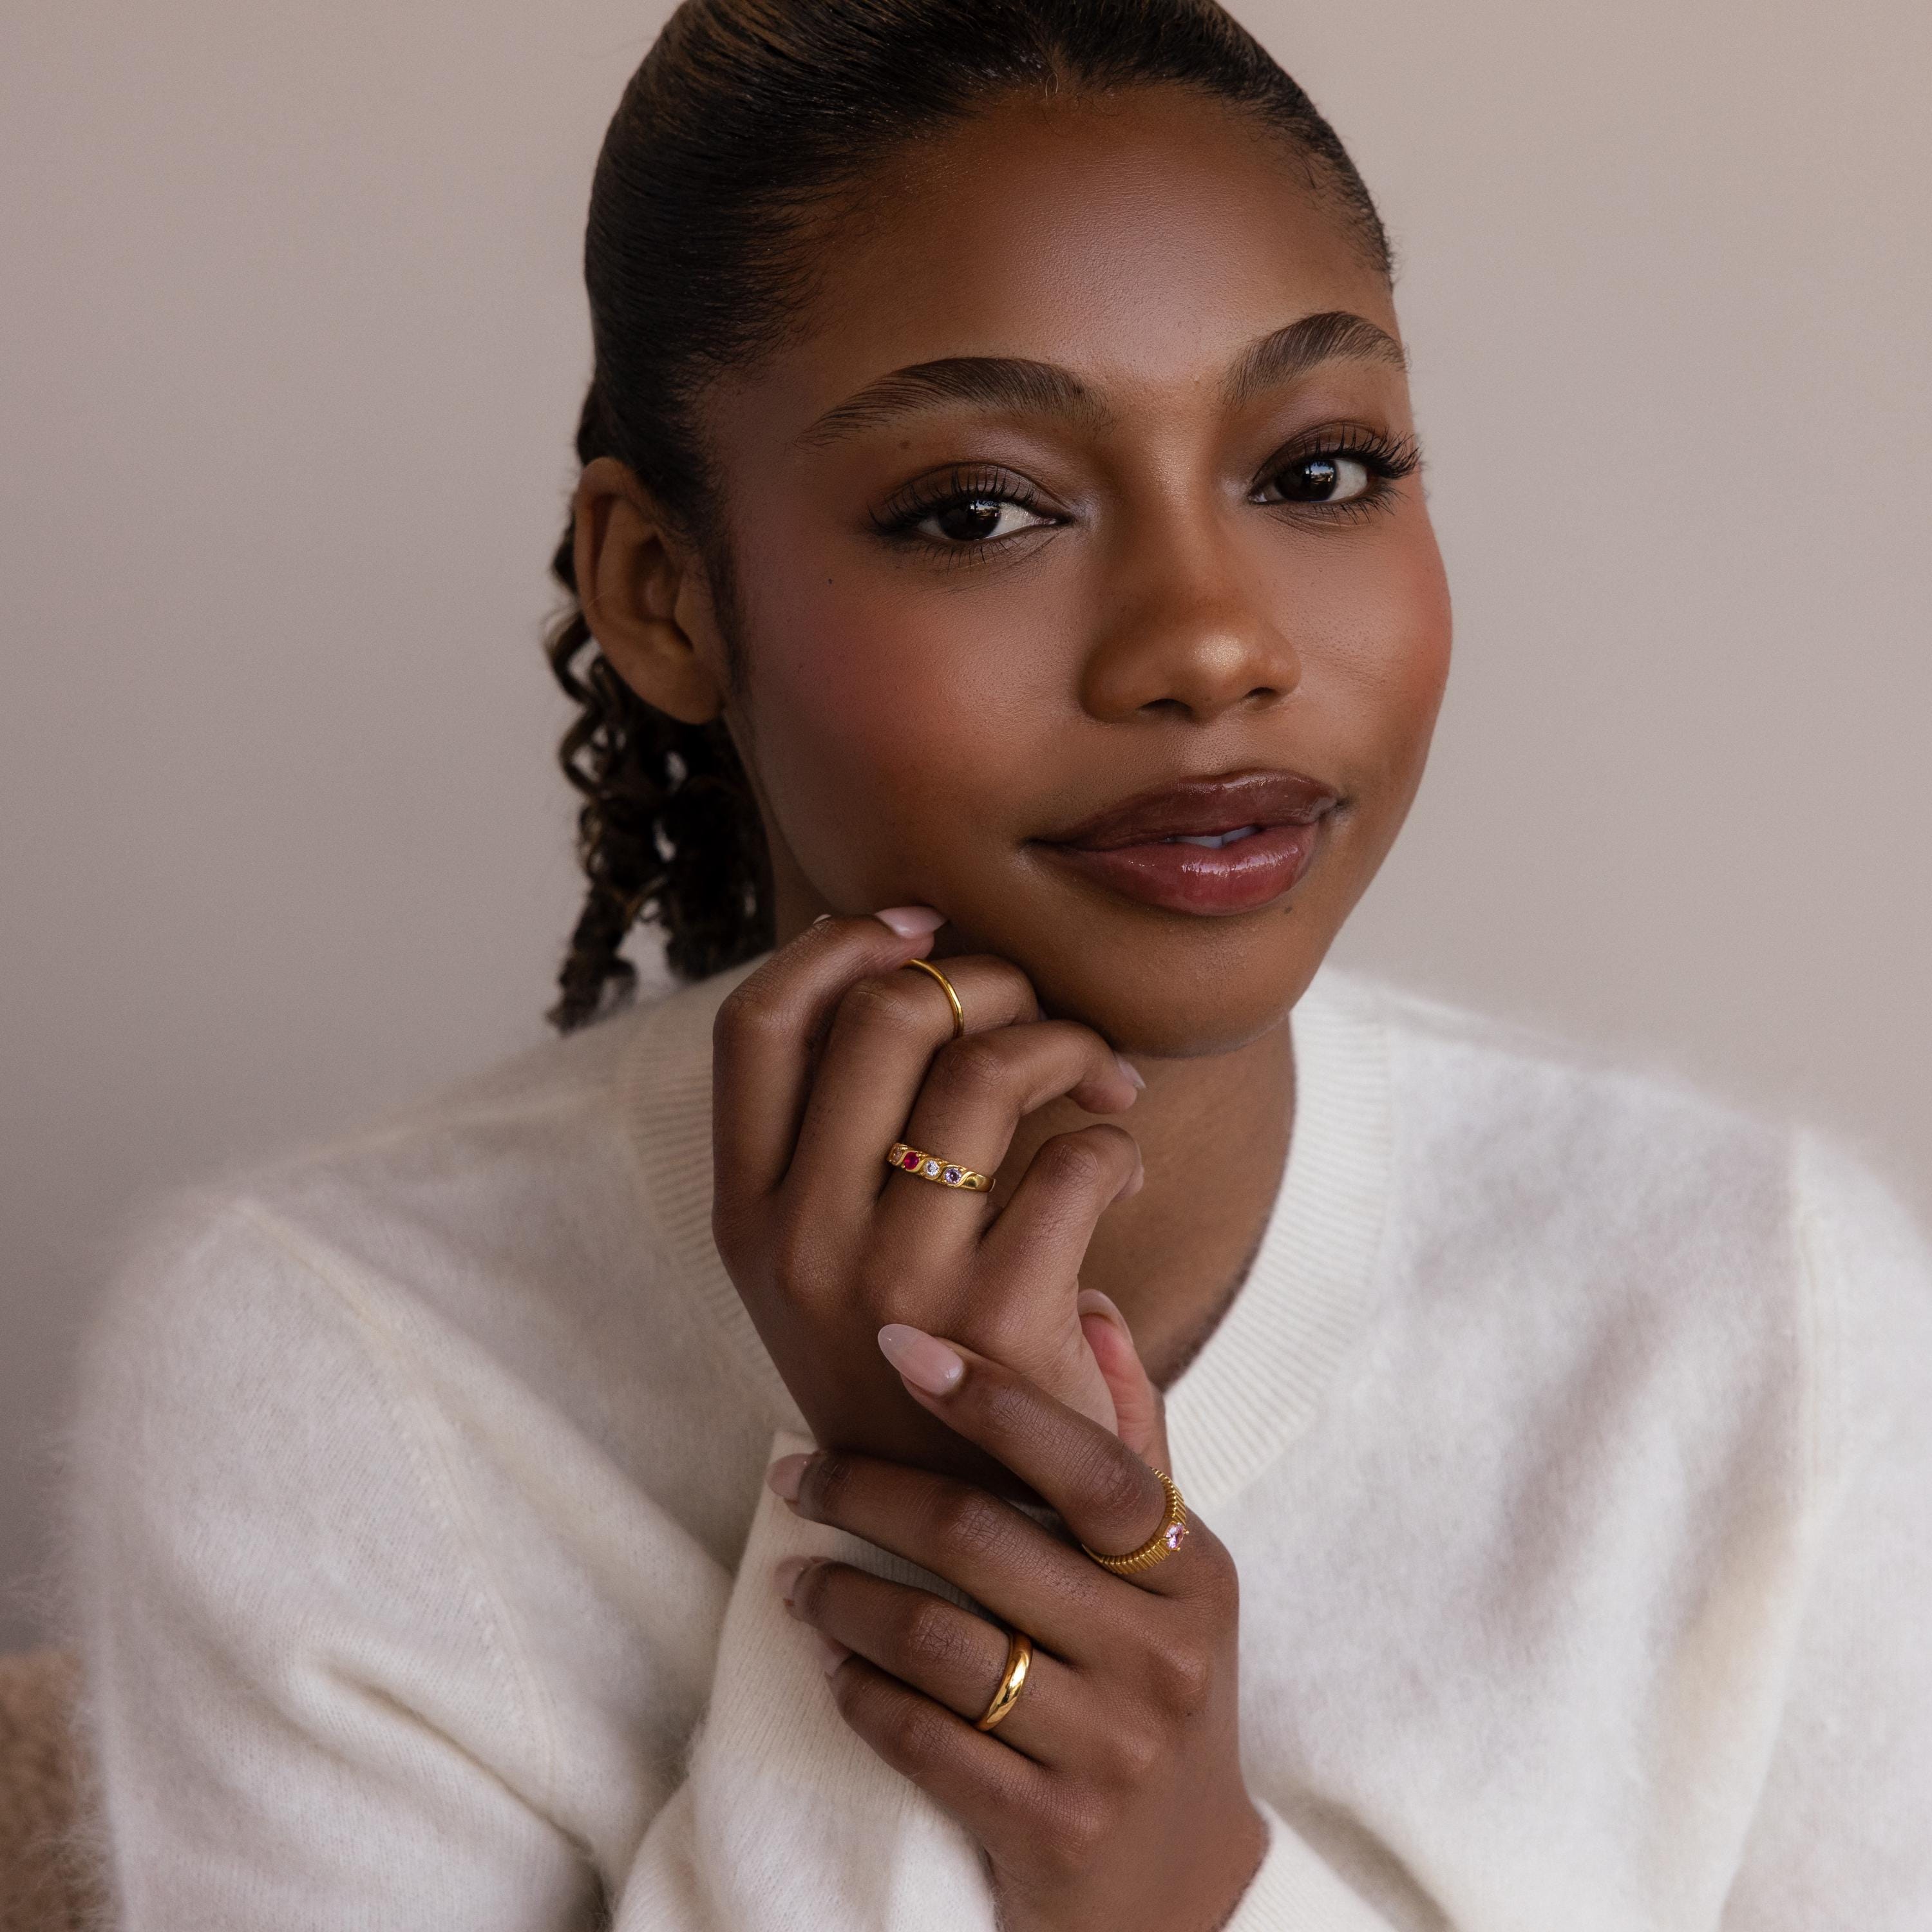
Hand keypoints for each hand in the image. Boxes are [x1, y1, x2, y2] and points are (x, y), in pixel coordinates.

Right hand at [711, 911, 1145, 1479]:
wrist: (968, 1543)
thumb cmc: (911, 1366)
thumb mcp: (827, 1259)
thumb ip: (842, 1132)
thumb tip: (916, 956)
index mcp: (745, 1213)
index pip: (756, 1023)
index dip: (842, 942)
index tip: (923, 926)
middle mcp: (799, 1241)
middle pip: (886, 1013)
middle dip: (985, 976)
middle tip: (1034, 1013)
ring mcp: (894, 1283)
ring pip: (987, 1067)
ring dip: (1066, 1041)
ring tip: (1099, 1078)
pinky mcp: (999, 1323)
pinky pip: (1076, 1157)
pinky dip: (1116, 1141)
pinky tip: (1118, 1173)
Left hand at [765, 1311, 1264, 1931]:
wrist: (1180, 1891)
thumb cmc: (1153, 1694)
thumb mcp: (1170, 1580)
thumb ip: (1129, 1444)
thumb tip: (1094, 1307)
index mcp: (1190, 1573)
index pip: (1087, 1463)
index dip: (991, 1397)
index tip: (895, 1345)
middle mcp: (1160, 1655)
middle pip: (982, 1538)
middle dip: (867, 1493)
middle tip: (797, 1475)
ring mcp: (1108, 1748)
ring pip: (935, 1639)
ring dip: (841, 1596)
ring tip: (795, 1577)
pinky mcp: (1048, 1829)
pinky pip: (919, 1736)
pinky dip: (856, 1689)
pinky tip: (828, 1660)